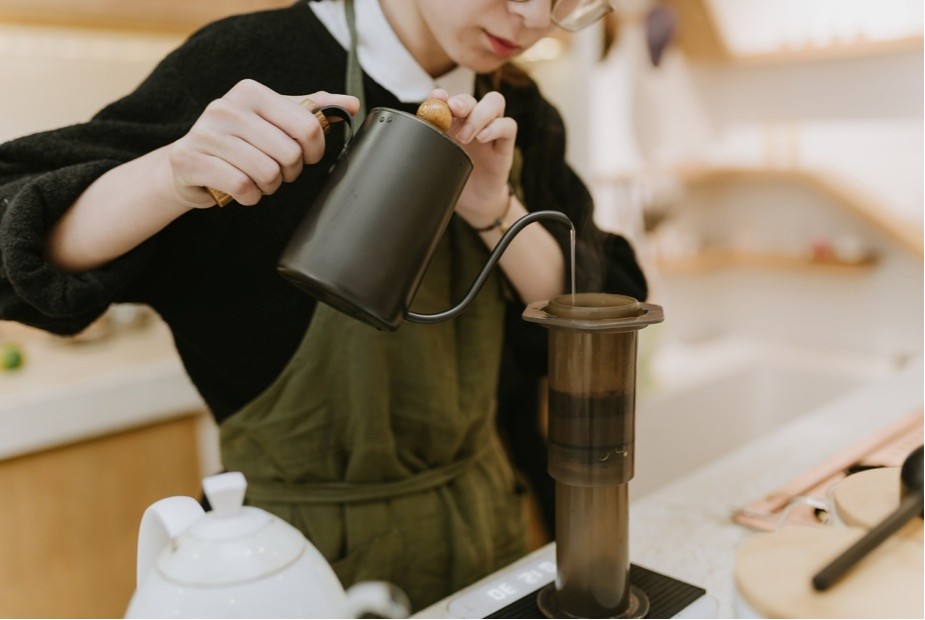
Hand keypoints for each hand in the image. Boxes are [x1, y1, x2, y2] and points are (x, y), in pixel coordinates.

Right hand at [167, 79, 358, 207]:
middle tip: (277, 172)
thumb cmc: (238, 142)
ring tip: (257, 180)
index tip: (306, 157)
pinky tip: (242, 191)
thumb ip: (311, 110)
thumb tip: (352, 105)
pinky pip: (242, 187)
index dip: (314, 150)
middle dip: (290, 172)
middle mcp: (226, 107)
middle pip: (290, 153)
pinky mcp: (190, 160)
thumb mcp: (274, 120)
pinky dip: (249, 197)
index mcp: (251, 92)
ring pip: (267, 173)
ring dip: (269, 187)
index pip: (308, 124)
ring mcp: (205, 133)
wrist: (187, 164)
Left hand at [428, 89, 515, 228]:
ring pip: (494, 102)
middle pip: (472, 98)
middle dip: (461, 102)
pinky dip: (496, 127)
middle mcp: (473, 122)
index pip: (449, 100)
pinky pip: (508, 125)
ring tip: (466, 135)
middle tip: (452, 111)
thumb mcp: (438, 162)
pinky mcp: (505, 144)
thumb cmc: (456, 178)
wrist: (475, 203)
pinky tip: (483, 137)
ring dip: (479, 114)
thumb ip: (430, 145)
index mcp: (453, 123)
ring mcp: (491, 130)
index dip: (442, 95)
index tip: (435, 97)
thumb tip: (411, 134)